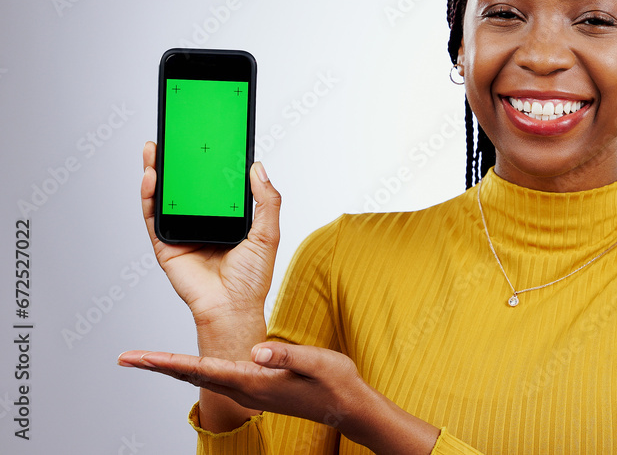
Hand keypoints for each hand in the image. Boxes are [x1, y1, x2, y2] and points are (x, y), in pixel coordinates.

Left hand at [118, 343, 439, 454]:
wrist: (348, 407)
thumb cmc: (336, 384)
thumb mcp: (318, 363)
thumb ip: (287, 356)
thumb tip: (256, 351)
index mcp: (255, 382)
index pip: (203, 369)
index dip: (169, 362)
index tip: (141, 358)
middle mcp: (246, 389)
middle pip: (192, 375)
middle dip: (158, 365)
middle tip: (127, 358)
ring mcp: (250, 390)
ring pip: (201, 377)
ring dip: (172, 367)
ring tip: (147, 359)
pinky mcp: (256, 387)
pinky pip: (216, 377)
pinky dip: (194, 368)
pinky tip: (189, 364)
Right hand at [139, 141, 278, 430]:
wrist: (232, 308)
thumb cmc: (252, 278)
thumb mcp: (267, 232)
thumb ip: (267, 200)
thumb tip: (258, 166)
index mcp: (225, 217)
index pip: (213, 183)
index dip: (207, 160)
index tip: (206, 135)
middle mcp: (201, 221)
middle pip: (184, 185)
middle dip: (177, 160)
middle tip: (173, 134)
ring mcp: (182, 232)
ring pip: (165, 197)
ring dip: (157, 171)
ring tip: (155, 149)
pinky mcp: (165, 245)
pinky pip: (152, 217)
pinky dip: (149, 196)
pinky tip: (151, 177)